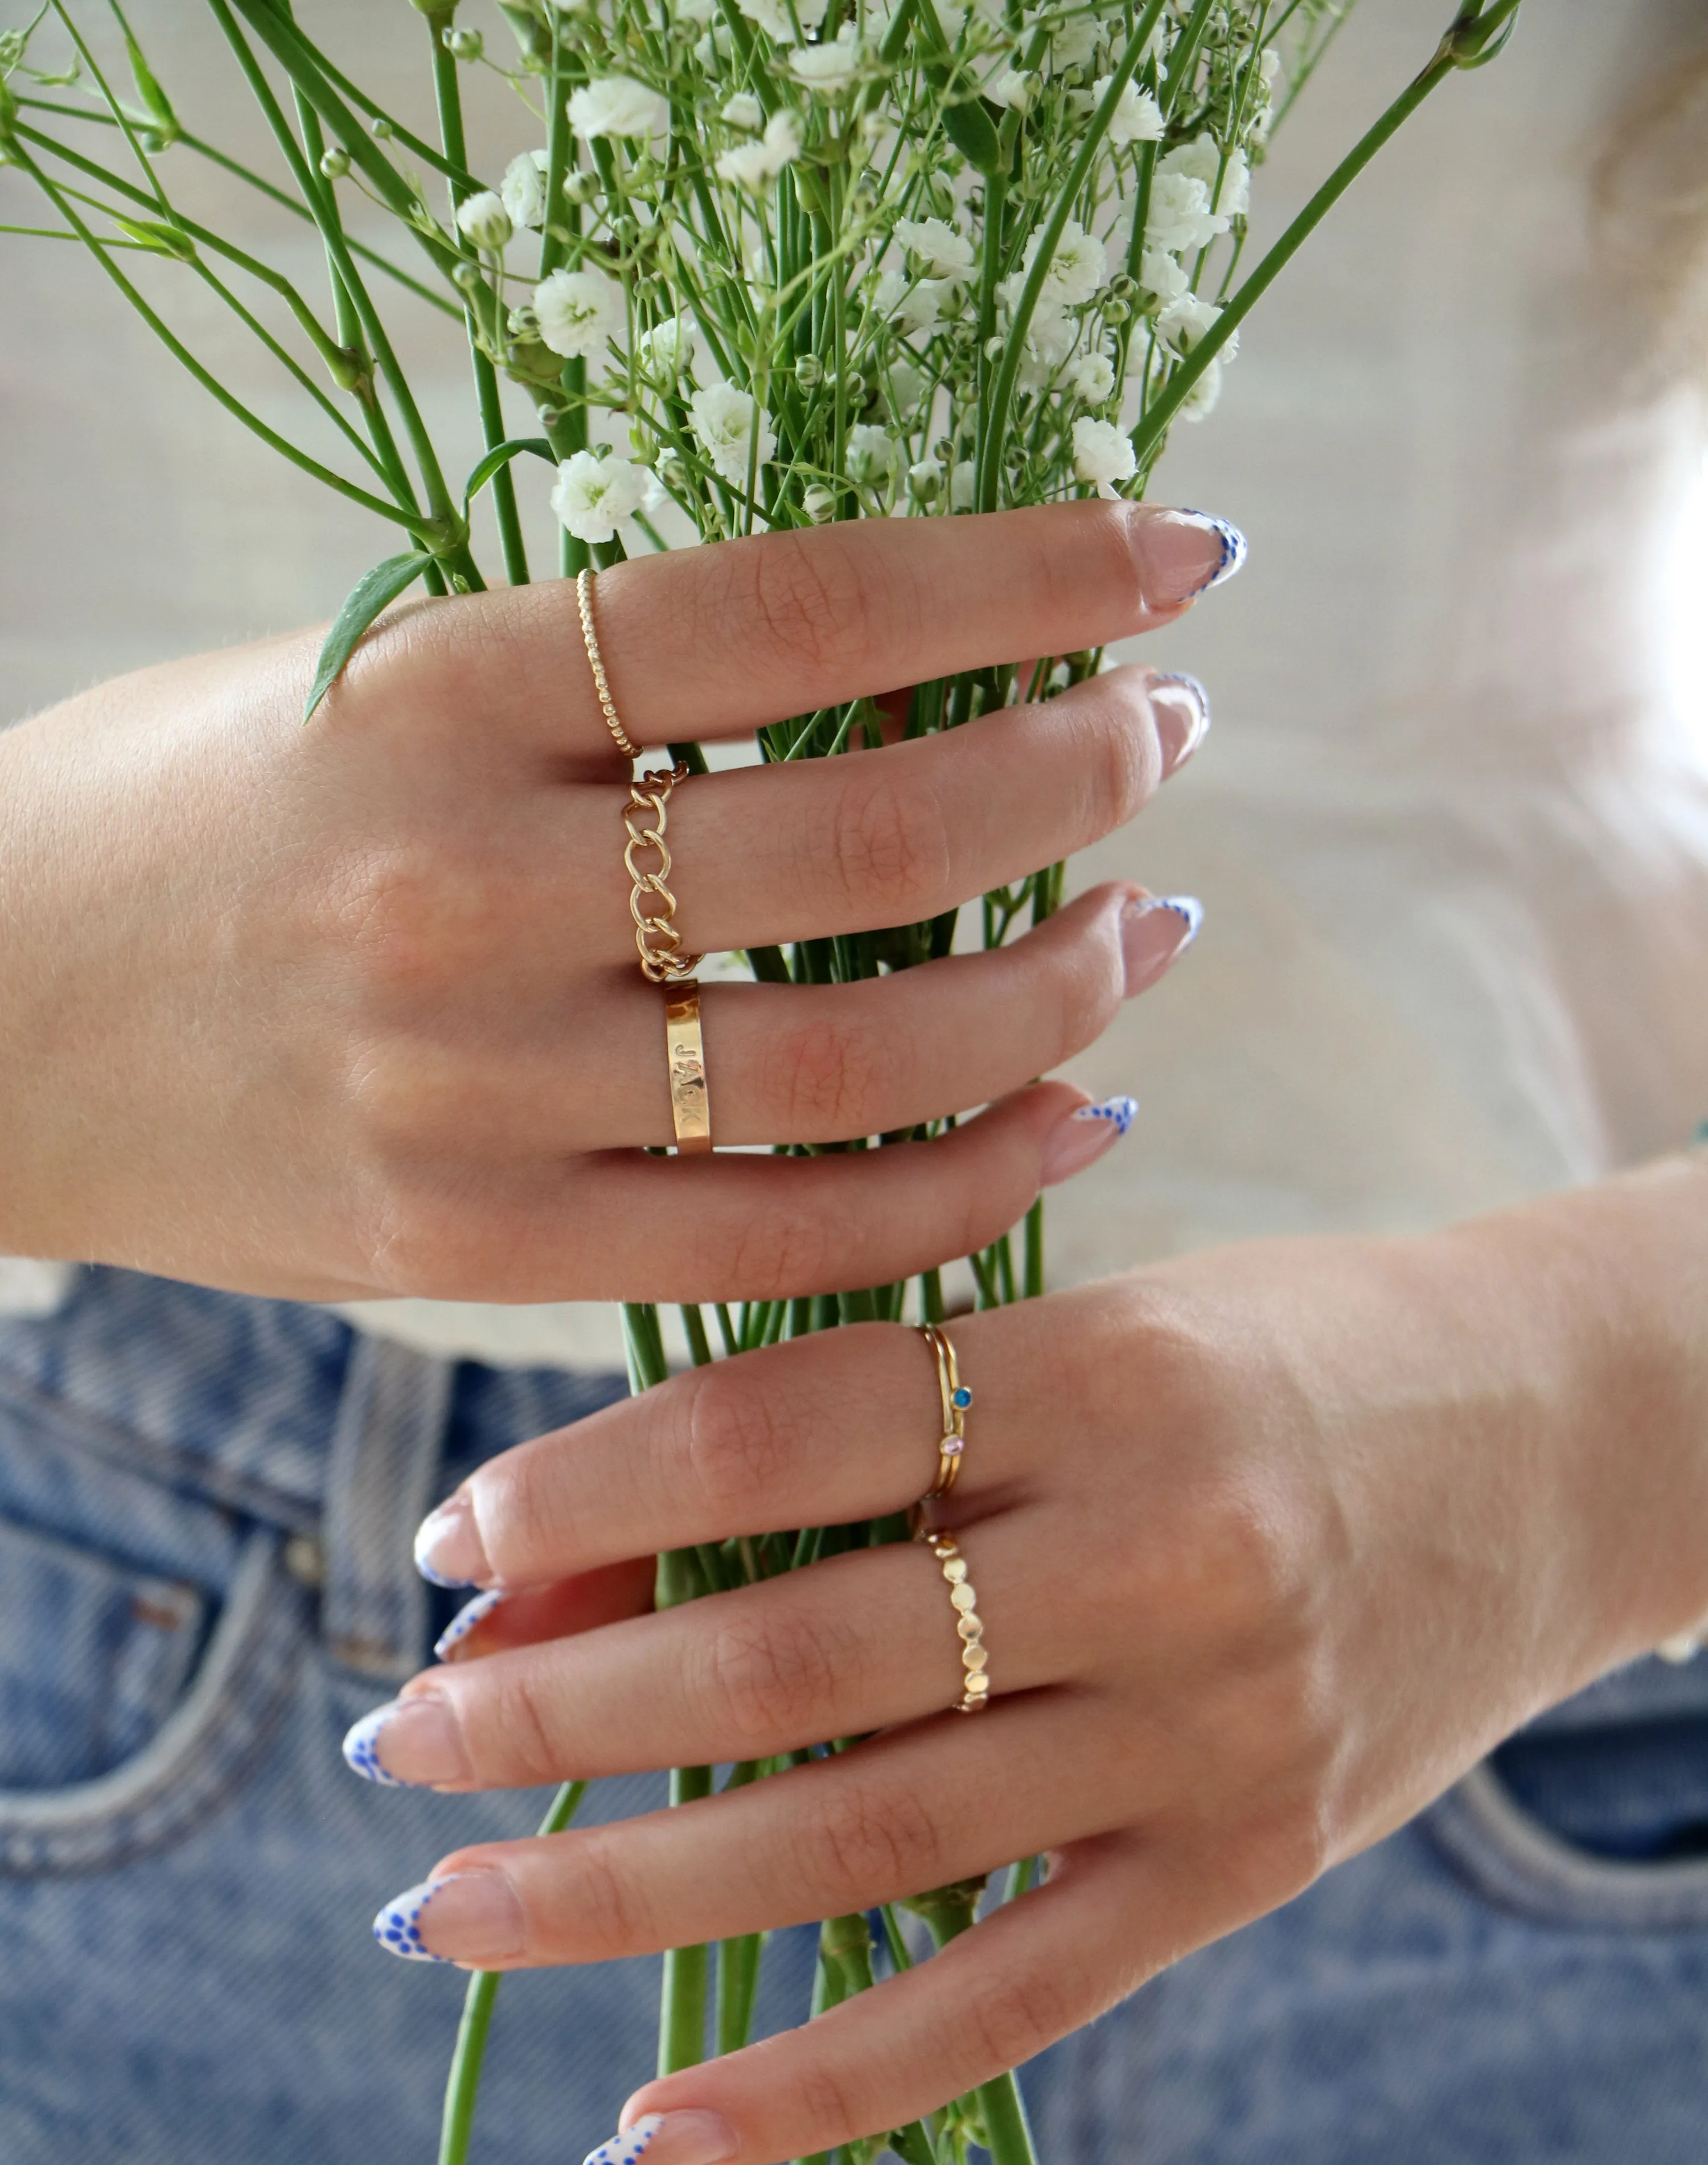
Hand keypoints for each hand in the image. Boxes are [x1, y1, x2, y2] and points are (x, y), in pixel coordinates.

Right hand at [0, 501, 1227, 1301]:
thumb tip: (886, 667)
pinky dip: (967, 1186)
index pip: (794, 607)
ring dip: (1060, 989)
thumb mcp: (359, 683)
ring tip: (1150, 929)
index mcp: (428, 692)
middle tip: (1165, 740)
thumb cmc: (188, 820)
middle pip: (865, 842)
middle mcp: (456, 890)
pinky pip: (787, 1241)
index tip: (1168, 555)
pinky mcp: (474, 1254)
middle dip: (1074, 776)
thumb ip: (589, 687)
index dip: (1021, 570)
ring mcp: (468, 1094)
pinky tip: (1076, 1117)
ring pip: (857, 1062)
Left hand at [352, 1163, 1707, 2164]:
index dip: (585, 1491)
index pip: (778, 1431)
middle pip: (793, 1660)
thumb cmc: (1281, 1357)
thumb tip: (555, 1569)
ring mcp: (1212, 1729)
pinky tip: (650, 2120)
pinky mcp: (1247, 1865)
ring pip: (865, 1841)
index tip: (445, 1549)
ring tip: (452, 1908)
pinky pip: (1005, 2004)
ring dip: (628, 1892)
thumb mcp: (1082, 1331)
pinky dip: (818, 2083)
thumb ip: (844, 1433)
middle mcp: (1159, 1553)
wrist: (1572, 1439)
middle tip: (399, 1747)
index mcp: (1101, 1369)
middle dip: (560, 1715)